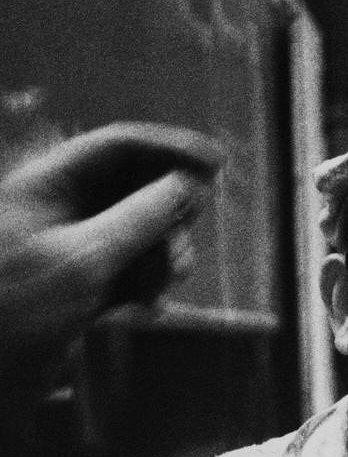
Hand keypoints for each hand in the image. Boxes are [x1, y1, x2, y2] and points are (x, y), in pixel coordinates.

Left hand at [0, 123, 223, 398]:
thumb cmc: (18, 307)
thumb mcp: (86, 259)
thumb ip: (140, 218)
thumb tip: (186, 184)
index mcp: (49, 184)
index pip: (120, 146)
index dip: (172, 150)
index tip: (219, 164)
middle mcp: (62, 208)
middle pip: (137, 191)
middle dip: (169, 221)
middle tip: (181, 259)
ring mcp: (72, 246)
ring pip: (140, 234)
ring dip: (160, 260)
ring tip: (157, 293)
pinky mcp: (81, 282)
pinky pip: (130, 268)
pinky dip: (146, 284)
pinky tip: (146, 310)